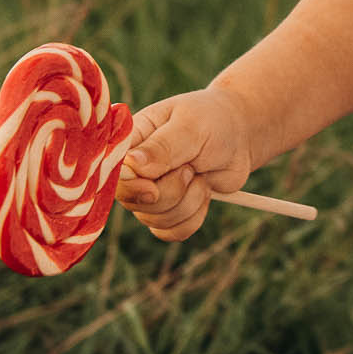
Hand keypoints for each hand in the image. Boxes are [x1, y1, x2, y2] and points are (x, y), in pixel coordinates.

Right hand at [114, 87, 259, 241]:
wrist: (239, 137)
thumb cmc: (213, 121)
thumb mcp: (190, 126)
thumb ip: (162, 147)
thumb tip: (131, 165)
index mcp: (130, 142)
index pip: (113, 173)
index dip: (130, 187)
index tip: (152, 187)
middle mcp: (134, 171)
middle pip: (133, 202)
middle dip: (170, 192)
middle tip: (190, 167)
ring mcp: (149, 193)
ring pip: (154, 220)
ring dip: (188, 201)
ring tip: (198, 173)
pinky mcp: (167, 212)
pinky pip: (170, 232)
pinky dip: (193, 217)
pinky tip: (202, 192)